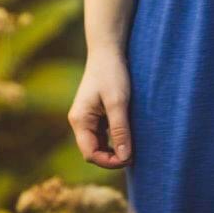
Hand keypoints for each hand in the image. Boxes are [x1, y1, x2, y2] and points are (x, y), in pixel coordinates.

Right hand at [68, 46, 132, 167]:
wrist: (108, 50)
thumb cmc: (112, 73)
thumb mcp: (118, 102)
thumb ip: (120, 129)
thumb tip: (124, 157)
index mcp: (80, 120)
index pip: (90, 153)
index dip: (108, 161)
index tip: (129, 158)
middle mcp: (80, 122)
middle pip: (93, 150)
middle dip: (111, 157)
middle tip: (134, 154)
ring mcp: (87, 118)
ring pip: (99, 143)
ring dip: (114, 148)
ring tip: (133, 147)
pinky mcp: (96, 113)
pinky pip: (103, 133)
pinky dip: (114, 137)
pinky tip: (128, 135)